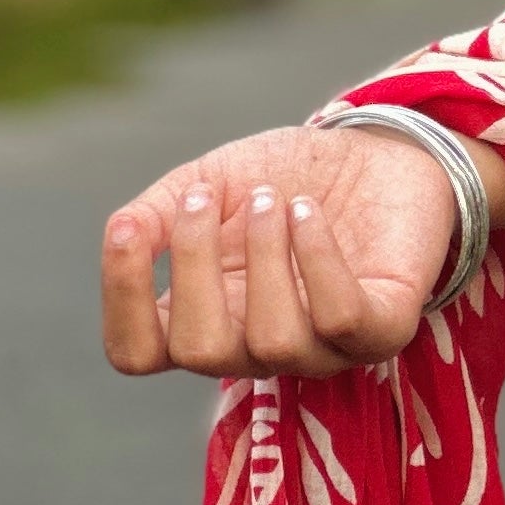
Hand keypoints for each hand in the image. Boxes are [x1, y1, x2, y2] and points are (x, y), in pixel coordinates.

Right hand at [99, 119, 464, 380]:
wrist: (379, 151)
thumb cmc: (288, 176)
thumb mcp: (209, 181)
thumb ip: (158, 211)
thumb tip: (122, 231)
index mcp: (203, 317)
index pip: (136, 353)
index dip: (122, 300)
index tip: (128, 229)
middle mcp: (256, 348)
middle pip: (200, 352)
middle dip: (196, 265)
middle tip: (209, 199)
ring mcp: (322, 349)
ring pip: (274, 340)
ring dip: (265, 255)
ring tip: (275, 200)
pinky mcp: (382, 330)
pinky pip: (341, 320)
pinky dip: (317, 258)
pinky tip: (310, 212)